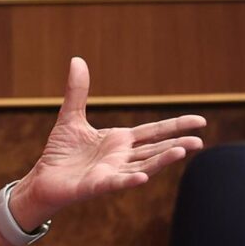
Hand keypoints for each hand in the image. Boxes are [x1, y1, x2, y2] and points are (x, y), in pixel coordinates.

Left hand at [11, 57, 205, 228]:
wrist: (44, 178)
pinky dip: (129, 180)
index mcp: (120, 141)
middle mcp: (121, 157)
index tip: (200, 121)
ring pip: (142, 166)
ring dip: (161, 160)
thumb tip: (77, 59)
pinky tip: (143, 177)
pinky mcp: (96, 186)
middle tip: (199, 141)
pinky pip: (116, 182)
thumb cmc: (60, 152)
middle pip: (154, 150)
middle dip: (176, 145)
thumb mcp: (70, 117)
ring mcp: (112, 172)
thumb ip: (77, 91)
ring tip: (181, 152)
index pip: (154, 132)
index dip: (175, 126)